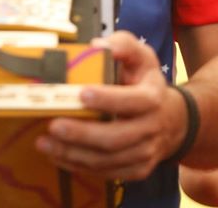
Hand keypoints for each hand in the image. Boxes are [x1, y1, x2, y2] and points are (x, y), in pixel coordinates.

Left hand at [35, 31, 183, 180]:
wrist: (171, 119)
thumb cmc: (145, 81)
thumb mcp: (141, 56)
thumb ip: (123, 45)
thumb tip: (98, 45)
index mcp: (153, 97)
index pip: (133, 101)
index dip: (108, 99)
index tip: (81, 94)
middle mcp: (151, 128)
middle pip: (116, 138)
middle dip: (82, 134)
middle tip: (53, 126)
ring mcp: (145, 153)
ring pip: (108, 160)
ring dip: (74, 154)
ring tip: (45, 143)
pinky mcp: (136, 170)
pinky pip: (107, 173)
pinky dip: (80, 166)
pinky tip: (58, 155)